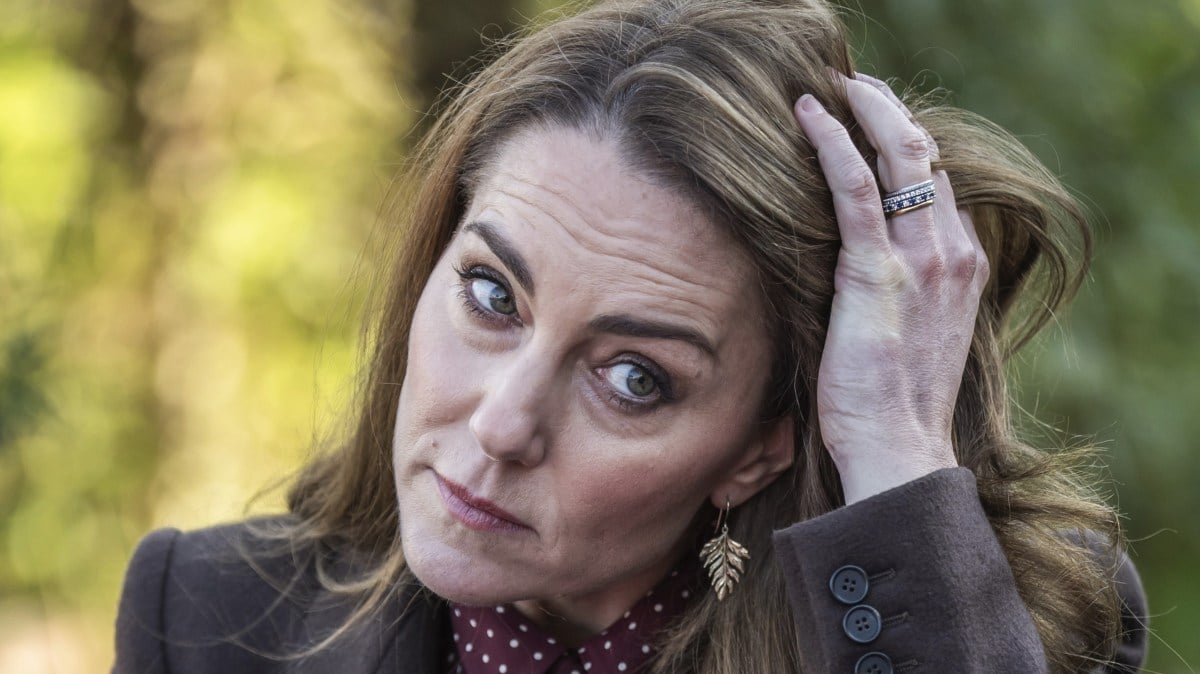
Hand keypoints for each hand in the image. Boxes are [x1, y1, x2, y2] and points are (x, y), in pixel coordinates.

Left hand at [793, 73, 988, 503]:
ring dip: (867, 111)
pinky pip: (857, 187)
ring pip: (900, 156)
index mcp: (962, 265)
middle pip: (926, 157)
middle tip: (856, 88)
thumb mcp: (914, 332)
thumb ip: (909, 286)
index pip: (939, 184)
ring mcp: (921, 259)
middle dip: (890, 112)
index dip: (907, 147)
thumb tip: (877, 260)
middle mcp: (952, 252)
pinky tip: (809, 115)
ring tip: (833, 89)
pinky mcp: (874, 271)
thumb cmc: (894, 401)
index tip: (872, 126)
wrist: (899, 448)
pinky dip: (833, 142)